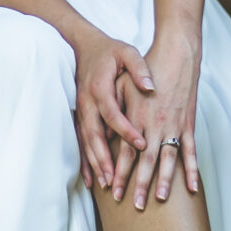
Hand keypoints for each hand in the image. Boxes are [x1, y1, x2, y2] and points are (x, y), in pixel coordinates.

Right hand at [71, 26, 156, 194]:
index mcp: (100, 87)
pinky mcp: (80, 116)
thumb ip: (139, 68)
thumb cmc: (109, 51)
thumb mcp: (127, 52)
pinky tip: (90, 179)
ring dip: (94, 164)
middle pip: (95, 134)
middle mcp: (88, 102)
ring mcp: (81, 111)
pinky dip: (86, 161)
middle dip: (104, 158)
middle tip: (115, 179)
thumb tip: (150, 86)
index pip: (113, 113)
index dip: (126, 130)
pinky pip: (81, 142)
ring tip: (105, 184)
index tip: (141, 145)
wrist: (84, 46)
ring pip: (87, 142)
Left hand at [112, 30, 201, 208]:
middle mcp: (155, 123)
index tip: (113, 190)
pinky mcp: (188, 123)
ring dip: (165, 181)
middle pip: (146, 160)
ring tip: (161, 200)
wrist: (176, 53)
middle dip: (139, 184)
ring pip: (169, 159)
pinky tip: (193, 188)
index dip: (119, 172)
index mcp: (137, 116)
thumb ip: (115, 109)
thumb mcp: (123, 84)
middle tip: (134, 205)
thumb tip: (104, 132)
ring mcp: (174, 124)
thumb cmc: (147, 67)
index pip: (125, 151)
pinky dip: (192, 169)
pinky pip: (191, 151)